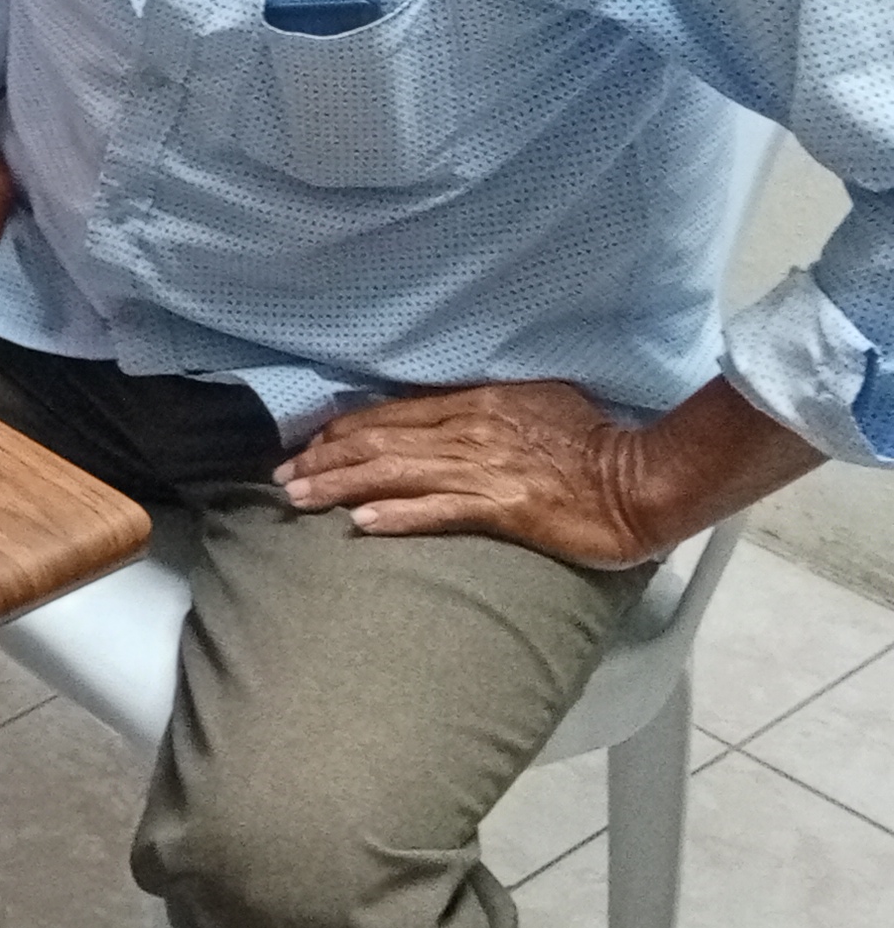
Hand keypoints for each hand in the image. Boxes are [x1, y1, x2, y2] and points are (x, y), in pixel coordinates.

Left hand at [277, 375, 814, 569]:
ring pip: (395, 473)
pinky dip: (397, 516)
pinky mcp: (505, 506)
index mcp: (477, 402)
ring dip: (340, 486)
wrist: (645, 479)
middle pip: (379, 441)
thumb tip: (443, 416)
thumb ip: (484, 410)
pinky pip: (439, 510)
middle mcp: (471, 429)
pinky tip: (361, 525)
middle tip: (282, 478)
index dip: (342, 430)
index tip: (307, 447)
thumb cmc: (596, 445)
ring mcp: (486, 468)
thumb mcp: (534, 406)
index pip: (391, 413)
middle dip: (324, 459)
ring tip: (298, 499)